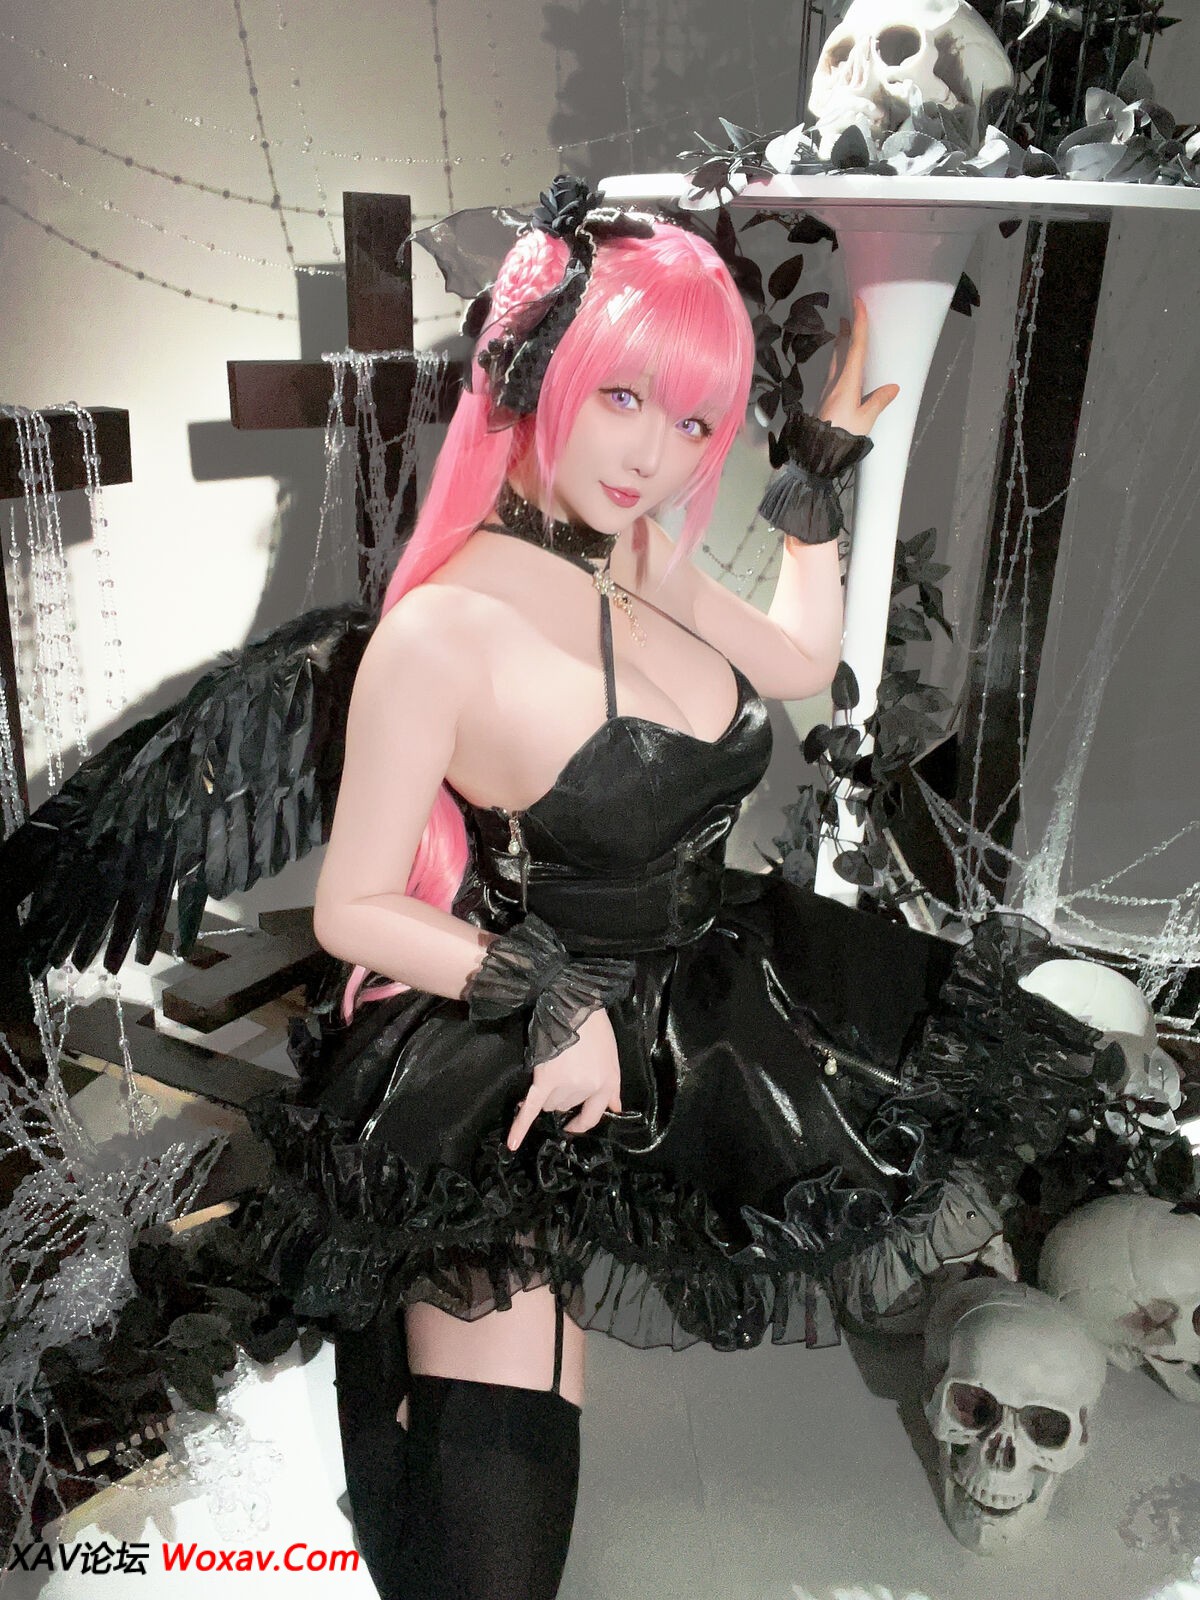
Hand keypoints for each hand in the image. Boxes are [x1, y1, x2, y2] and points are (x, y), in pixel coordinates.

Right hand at [506, 1006, 622, 1150]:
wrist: (573, 1004)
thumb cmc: (595, 1028)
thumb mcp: (612, 1058)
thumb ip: (613, 1087)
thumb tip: (617, 1109)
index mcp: (605, 1084)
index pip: (592, 1116)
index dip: (581, 1122)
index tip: (572, 1126)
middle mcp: (585, 1089)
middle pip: (565, 1107)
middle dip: (561, 1096)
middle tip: (561, 1072)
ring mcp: (565, 1086)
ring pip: (549, 1104)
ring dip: (545, 1095)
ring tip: (548, 1071)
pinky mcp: (544, 1080)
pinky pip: (531, 1108)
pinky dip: (520, 1127)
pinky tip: (511, 1144)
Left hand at [816, 295, 899, 438]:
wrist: (816, 452)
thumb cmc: (842, 436)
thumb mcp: (865, 420)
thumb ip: (878, 402)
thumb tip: (893, 387)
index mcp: (847, 382)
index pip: (855, 348)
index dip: (858, 325)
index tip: (857, 303)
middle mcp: (834, 382)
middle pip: (840, 351)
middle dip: (845, 333)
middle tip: (847, 317)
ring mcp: (826, 391)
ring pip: (833, 363)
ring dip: (839, 348)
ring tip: (842, 337)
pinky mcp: (823, 401)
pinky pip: (831, 375)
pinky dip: (837, 364)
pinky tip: (838, 370)